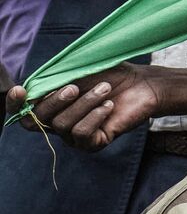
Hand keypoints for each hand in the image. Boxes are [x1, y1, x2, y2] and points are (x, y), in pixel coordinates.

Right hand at [5, 64, 162, 152]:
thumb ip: (56, 76)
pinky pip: (81, 134)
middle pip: (37, 119)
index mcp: (51, 103)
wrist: (144, 84)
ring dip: (84, 103)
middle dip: (55, 100)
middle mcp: (58, 122)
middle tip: (75, 86)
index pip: (22, 110)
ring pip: (62, 124)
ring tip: (105, 90)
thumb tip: (32, 85)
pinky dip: (94, 116)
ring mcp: (74, 135)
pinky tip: (109, 106)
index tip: (20, 90)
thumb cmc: (112, 74)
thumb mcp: (81, 69)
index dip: (14, 104)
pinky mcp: (93, 144)